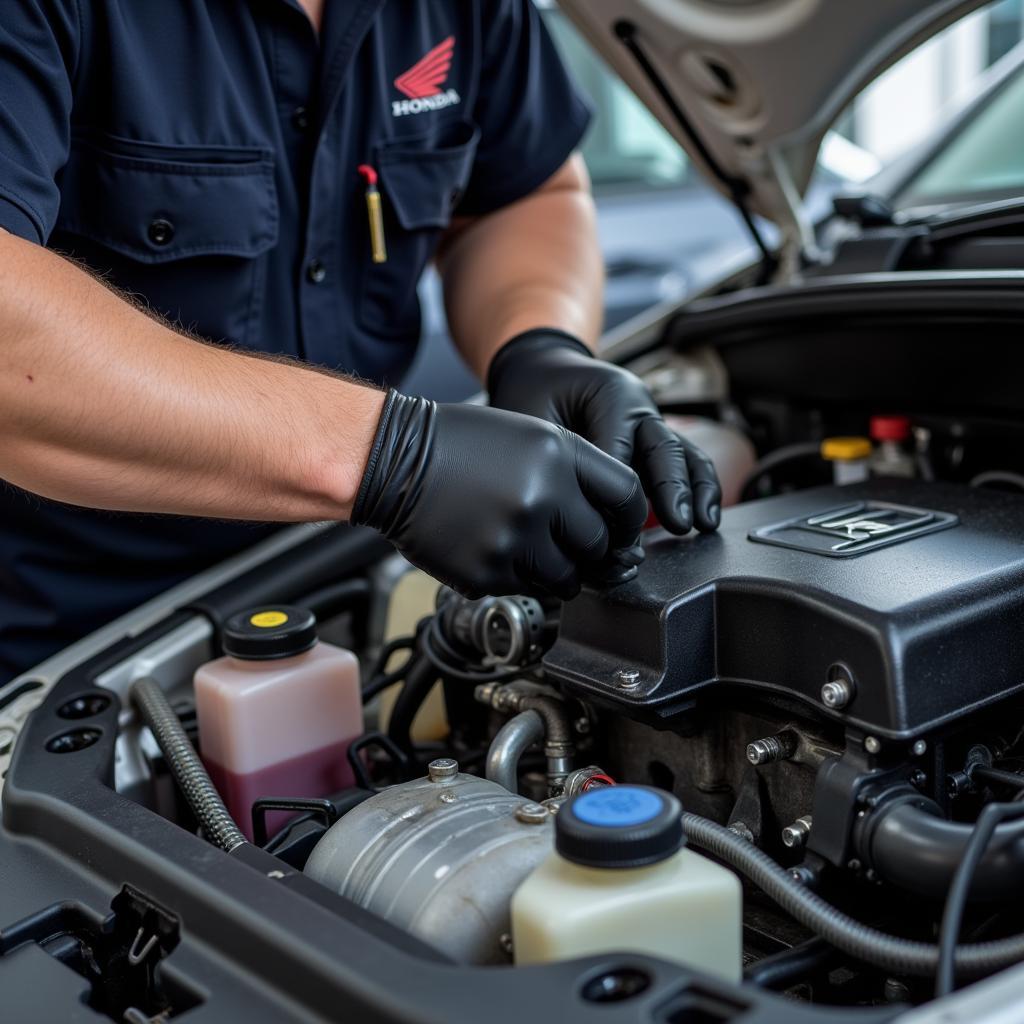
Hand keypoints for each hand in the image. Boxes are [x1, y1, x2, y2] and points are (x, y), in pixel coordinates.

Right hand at [352, 391, 648, 599]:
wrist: (394, 463)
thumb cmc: (460, 445)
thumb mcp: (530, 436)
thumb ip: (578, 474)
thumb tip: (615, 526)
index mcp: (558, 454)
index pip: (627, 498)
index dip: (628, 520)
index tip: (619, 529)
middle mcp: (542, 497)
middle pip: (599, 545)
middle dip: (590, 549)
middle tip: (567, 540)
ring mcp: (514, 539)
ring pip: (567, 578)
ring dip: (557, 569)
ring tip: (528, 545)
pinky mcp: (487, 573)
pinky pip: (524, 589)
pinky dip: (517, 576)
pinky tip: (495, 547)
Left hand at [487, 329, 721, 533]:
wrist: (544, 373)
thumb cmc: (535, 393)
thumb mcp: (534, 417)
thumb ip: (555, 456)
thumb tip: (576, 510)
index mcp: (612, 393)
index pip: (618, 448)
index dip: (611, 489)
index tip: (603, 524)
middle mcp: (640, 407)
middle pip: (663, 449)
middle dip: (670, 488)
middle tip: (676, 521)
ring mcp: (652, 425)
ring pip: (683, 456)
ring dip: (694, 491)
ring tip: (700, 523)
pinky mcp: (655, 444)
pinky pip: (686, 463)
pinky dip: (699, 488)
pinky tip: (705, 518)